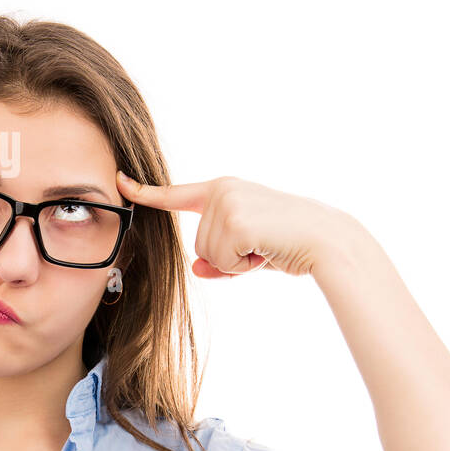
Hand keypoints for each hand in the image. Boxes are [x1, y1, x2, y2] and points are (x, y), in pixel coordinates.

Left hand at [115, 172, 354, 278]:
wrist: (329, 241)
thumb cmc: (291, 244)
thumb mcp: (249, 250)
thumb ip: (219, 258)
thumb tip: (196, 269)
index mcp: (223, 189)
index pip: (177, 194)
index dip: (146, 192)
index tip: (120, 181)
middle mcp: (222, 190)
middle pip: (198, 245)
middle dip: (229, 257)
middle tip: (262, 245)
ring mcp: (227, 203)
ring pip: (208, 255)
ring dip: (238, 262)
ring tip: (267, 246)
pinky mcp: (236, 220)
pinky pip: (221, 261)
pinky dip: (244, 266)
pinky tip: (267, 251)